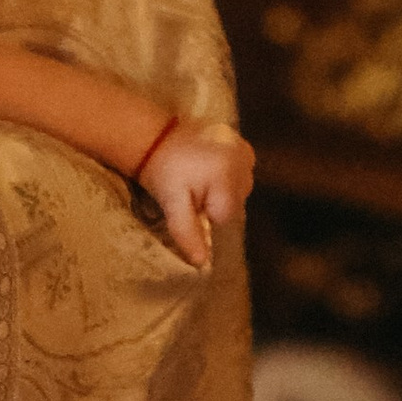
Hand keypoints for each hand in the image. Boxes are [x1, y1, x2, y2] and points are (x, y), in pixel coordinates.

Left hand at [138, 118, 254, 271]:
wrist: (157, 137)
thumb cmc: (163, 171)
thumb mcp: (171, 204)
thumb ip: (188, 232)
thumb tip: (203, 264)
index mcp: (226, 177)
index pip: (226, 216)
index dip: (206, 215)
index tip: (190, 202)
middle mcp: (243, 162)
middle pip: (236, 203)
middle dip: (215, 203)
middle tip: (192, 189)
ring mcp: (245, 151)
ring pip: (241, 189)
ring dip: (222, 190)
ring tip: (198, 177)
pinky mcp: (243, 144)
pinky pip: (242, 173)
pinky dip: (228, 175)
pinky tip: (210, 168)